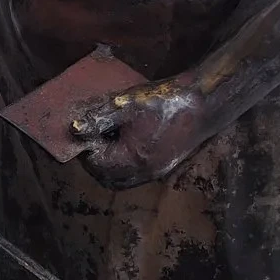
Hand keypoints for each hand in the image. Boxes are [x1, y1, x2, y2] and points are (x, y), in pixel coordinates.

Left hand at [69, 79, 209, 188]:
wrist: (203, 103)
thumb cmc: (164, 101)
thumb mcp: (127, 105)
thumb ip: (99, 119)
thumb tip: (76, 130)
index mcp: (132, 159)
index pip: (96, 164)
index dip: (88, 148)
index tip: (87, 131)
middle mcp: (144, 172)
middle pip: (108, 178)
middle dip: (97, 161)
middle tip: (94, 139)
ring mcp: (156, 172)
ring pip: (123, 178)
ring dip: (111, 164)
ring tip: (110, 139)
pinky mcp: (165, 166)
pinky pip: (137, 173)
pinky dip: (126, 163)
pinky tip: (128, 140)